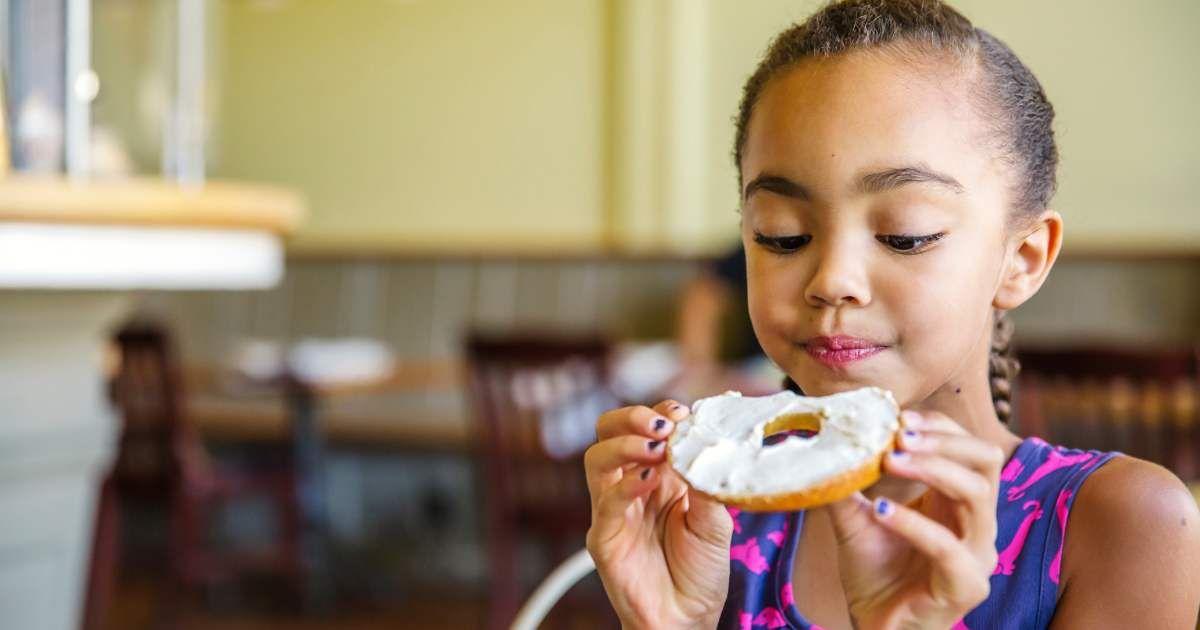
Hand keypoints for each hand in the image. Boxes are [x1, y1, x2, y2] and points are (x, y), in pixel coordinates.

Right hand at [584, 400, 733, 628]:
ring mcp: (613, 511)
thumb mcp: (716, 522)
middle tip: (661, 424)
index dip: (662, 414)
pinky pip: (606, 503)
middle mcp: (631, 486)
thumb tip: (704, 444)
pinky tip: (649, 480)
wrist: (688, 621)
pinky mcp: (603, 538)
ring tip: (655, 448)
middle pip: (608, 433)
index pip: (646, 429)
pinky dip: (626, 484)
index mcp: (658, 475)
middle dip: (631, 418)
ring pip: (597, 459)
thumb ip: (707, 483)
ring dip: (625, 445)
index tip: (684, 414)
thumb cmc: (700, 572)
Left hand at [821, 410, 1002, 629]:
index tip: (897, 416)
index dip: (938, 426)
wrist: (874, 625)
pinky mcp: (967, 584)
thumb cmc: (874, 572)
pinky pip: (948, 546)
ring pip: (977, 494)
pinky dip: (913, 522)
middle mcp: (976, 522)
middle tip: (898, 434)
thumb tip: (826, 442)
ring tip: (888, 462)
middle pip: (986, 460)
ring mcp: (978, 553)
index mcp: (957, 501)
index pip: (968, 446)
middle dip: (943, 440)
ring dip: (932, 469)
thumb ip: (848, 482)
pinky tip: (880, 509)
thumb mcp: (856, 517)